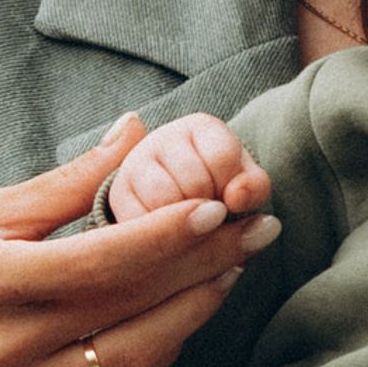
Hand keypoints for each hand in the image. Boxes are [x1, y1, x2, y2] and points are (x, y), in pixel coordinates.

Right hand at [0, 122, 277, 366]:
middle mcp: (6, 349)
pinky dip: (162, 348)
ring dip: (194, 312)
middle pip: (128, 307)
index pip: (96, 263)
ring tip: (232, 267)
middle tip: (257, 229)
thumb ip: (62, 184)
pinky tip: (189, 312)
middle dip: (202, 265)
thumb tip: (133, 132)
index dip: (163, 237)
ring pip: (136, 358)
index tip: (216, 207)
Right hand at [108, 112, 274, 227]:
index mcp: (202, 128)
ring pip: (165, 201)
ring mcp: (133, 165)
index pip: (223, 157)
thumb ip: (251, 188)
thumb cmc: (222, 197)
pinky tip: (167, 234)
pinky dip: (160, 239)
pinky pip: (141, 222)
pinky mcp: (116, 198)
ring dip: (185, 226)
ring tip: (188, 224)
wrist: (186, 220)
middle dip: (210, 209)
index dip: (234, 189)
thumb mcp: (246, 187)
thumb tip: (236, 197)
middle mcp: (162, 137)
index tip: (232, 199)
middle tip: (209, 214)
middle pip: (195, 183)